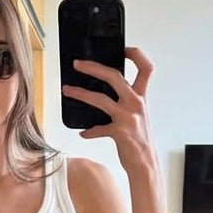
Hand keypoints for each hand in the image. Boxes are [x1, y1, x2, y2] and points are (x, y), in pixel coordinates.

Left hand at [61, 46, 156, 167]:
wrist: (145, 163)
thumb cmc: (139, 139)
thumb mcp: (137, 115)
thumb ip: (125, 102)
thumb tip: (102, 92)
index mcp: (141, 97)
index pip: (146, 68)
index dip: (136, 54)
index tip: (123, 49)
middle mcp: (136, 103)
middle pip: (114, 76)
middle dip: (93, 67)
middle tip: (77, 64)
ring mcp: (128, 117)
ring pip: (100, 99)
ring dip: (80, 93)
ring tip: (67, 90)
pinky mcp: (119, 132)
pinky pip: (98, 129)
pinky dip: (89, 131)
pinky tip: (83, 133)